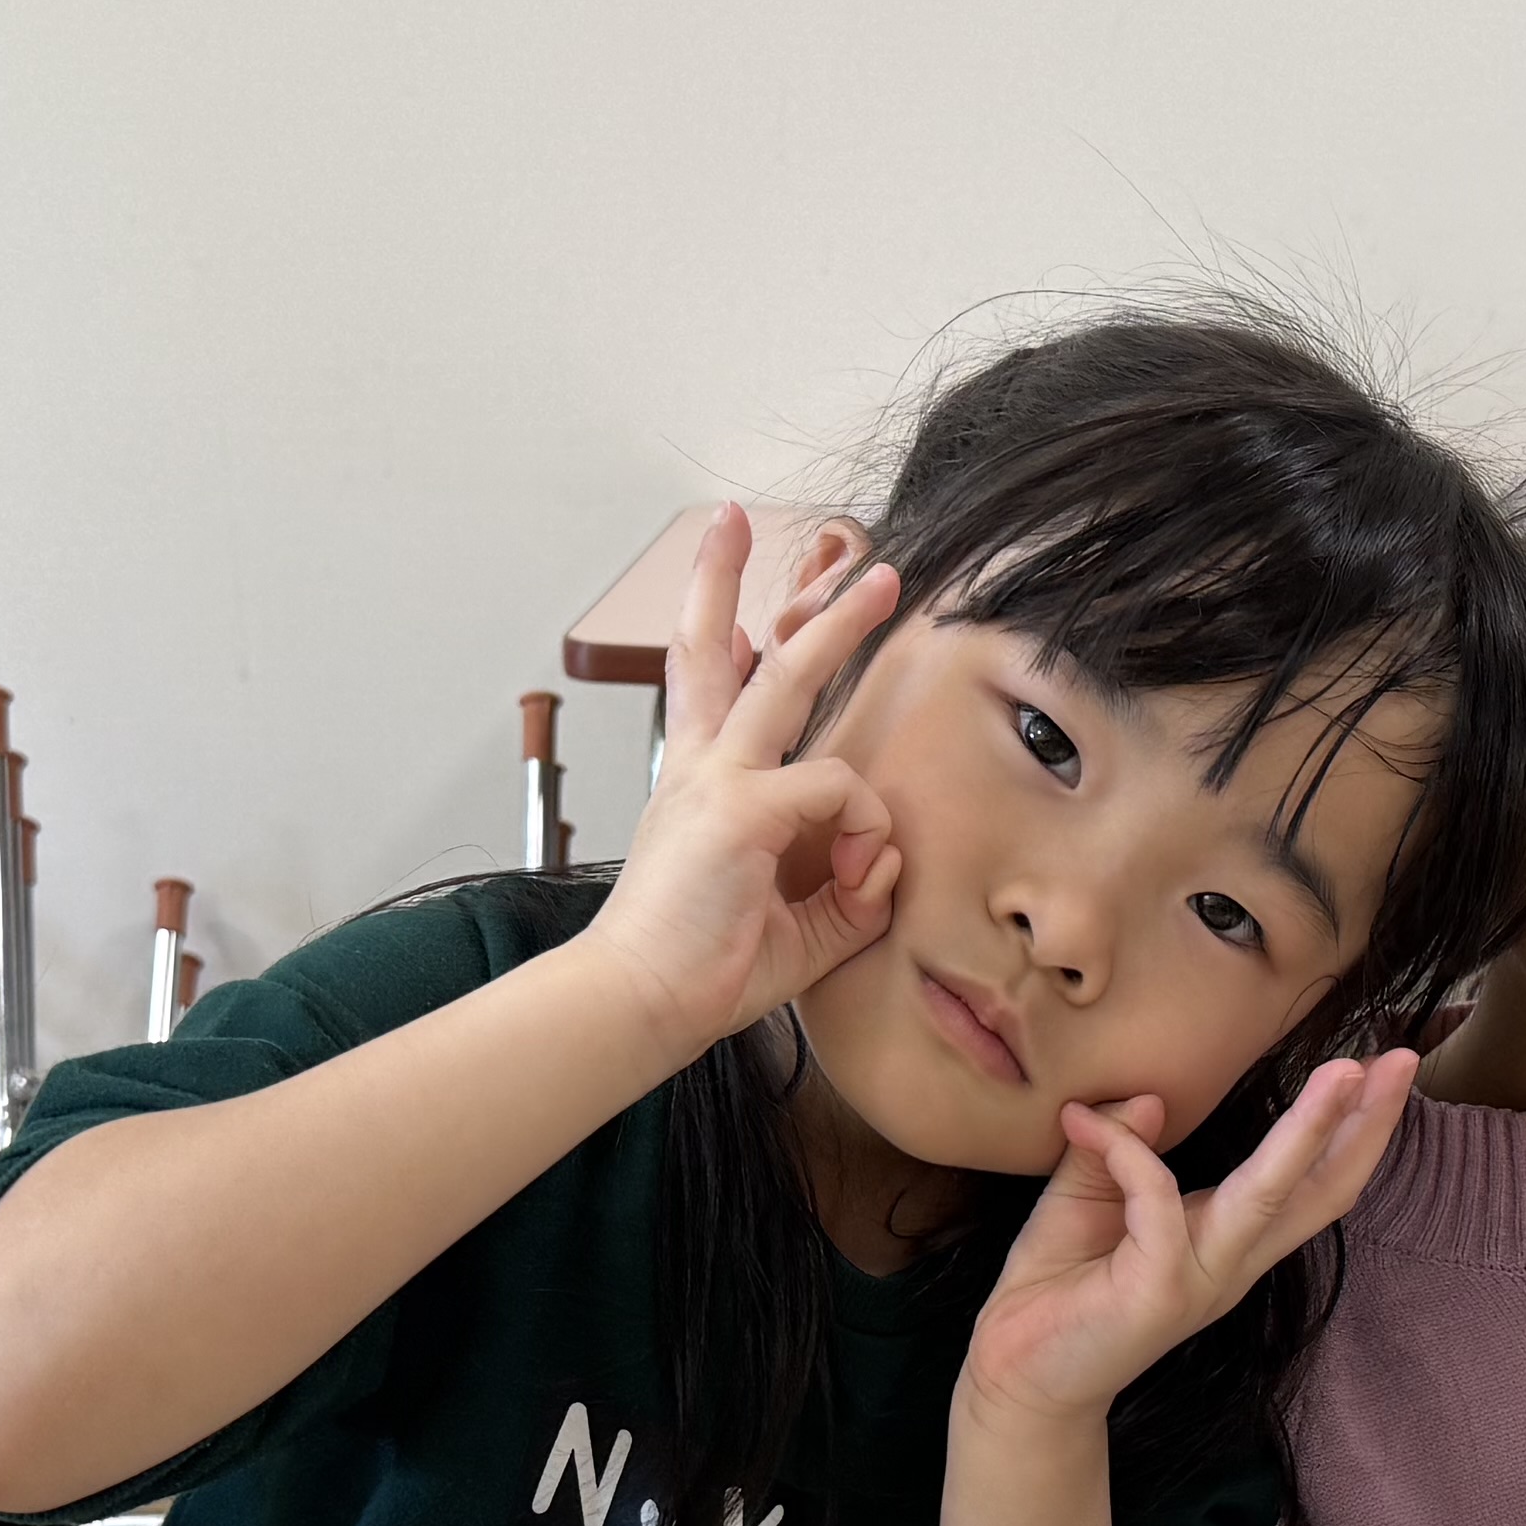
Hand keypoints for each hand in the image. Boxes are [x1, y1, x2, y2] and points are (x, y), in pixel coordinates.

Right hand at [575, 502, 904, 1062]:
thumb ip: (844, 888)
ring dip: (834, 623)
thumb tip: (883, 856)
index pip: (708, 697)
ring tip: (883, 581)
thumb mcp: (794, 926)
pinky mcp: (742, 808)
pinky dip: (863, 828)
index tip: (738, 621)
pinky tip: (855, 870)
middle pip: (714, 649)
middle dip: (727, 577)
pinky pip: (839, 788)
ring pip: (783, 675)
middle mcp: (701, 769)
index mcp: (700, 790)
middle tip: (744, 522)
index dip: (723, 649)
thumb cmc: (703, 970)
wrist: (642, 1002)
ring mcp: (718, 780)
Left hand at [960, 1053, 1416, 1431]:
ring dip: (1310, 1130)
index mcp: (1229, 1238)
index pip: (1311, 1183)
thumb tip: (1149, 1100)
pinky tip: (1083, 1122)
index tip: (1386, 1069)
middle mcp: (1232, 1261)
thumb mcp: (1089, 1195)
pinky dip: (1125, 1151)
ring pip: (1270, 1193)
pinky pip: (1154, 1198)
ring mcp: (1203, 1279)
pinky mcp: (1159, 1291)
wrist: (1015, 1375)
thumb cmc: (1057, 1285)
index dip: (1354, 1129)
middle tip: (1404, 1062)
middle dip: (1366, 1124)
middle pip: (1322, 1191)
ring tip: (1344, 1073)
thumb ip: (1122, 1147)